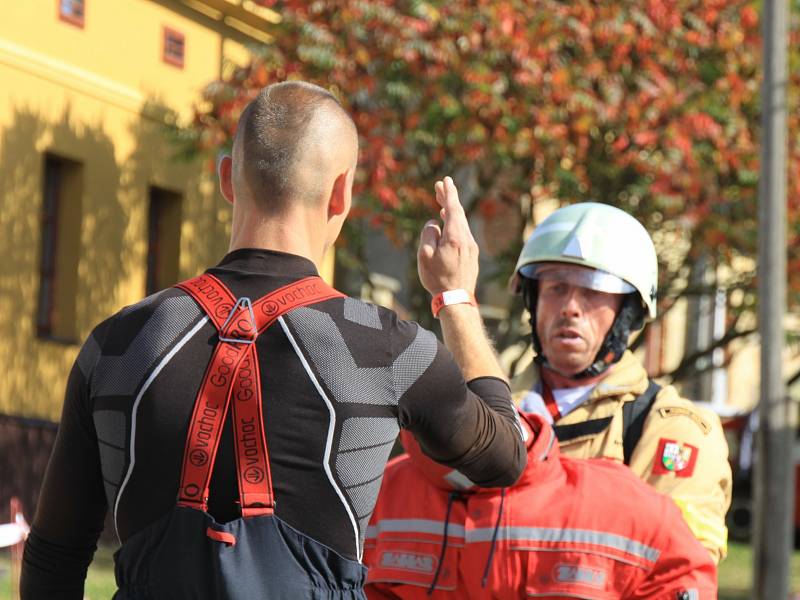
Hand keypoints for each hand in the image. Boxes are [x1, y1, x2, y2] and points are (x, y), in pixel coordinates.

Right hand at [417, 177, 478, 295]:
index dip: (449, 193)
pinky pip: (463, 233)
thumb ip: (428, 234)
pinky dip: (455, 224)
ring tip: (442, 204)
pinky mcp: (472, 255)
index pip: (453, 208)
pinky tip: (449, 225)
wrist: (456, 299)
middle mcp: (466, 239)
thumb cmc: (437, 279)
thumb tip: (434, 224)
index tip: (445, 180)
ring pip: (462, 224)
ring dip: (452, 212)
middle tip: (440, 186)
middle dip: (449, 199)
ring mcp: (471, 247)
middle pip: (458, 213)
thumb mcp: (425, 255)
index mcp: (455, 237)